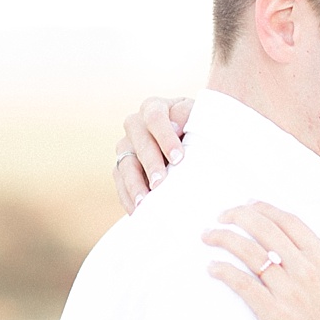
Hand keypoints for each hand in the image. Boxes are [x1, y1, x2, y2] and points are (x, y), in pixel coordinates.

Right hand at [115, 95, 192, 213]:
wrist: (191, 141)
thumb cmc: (198, 129)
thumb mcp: (199, 119)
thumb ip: (192, 118)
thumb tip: (179, 126)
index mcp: (154, 108)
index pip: (154, 118)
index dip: (165, 137)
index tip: (178, 157)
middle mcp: (136, 124)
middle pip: (138, 141)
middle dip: (150, 163)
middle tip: (160, 182)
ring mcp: (127, 145)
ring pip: (125, 163)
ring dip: (134, 183)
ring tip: (144, 202)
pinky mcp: (122, 165)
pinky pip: (120, 181)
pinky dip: (128, 196)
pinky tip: (138, 211)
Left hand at [204, 202, 319, 319]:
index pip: (289, 222)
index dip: (264, 208)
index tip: (248, 205)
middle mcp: (307, 270)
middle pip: (265, 229)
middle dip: (238, 215)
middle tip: (222, 215)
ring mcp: (289, 292)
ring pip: (250, 252)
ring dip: (224, 238)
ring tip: (208, 235)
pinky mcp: (274, 314)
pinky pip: (243, 285)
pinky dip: (224, 271)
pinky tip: (213, 267)